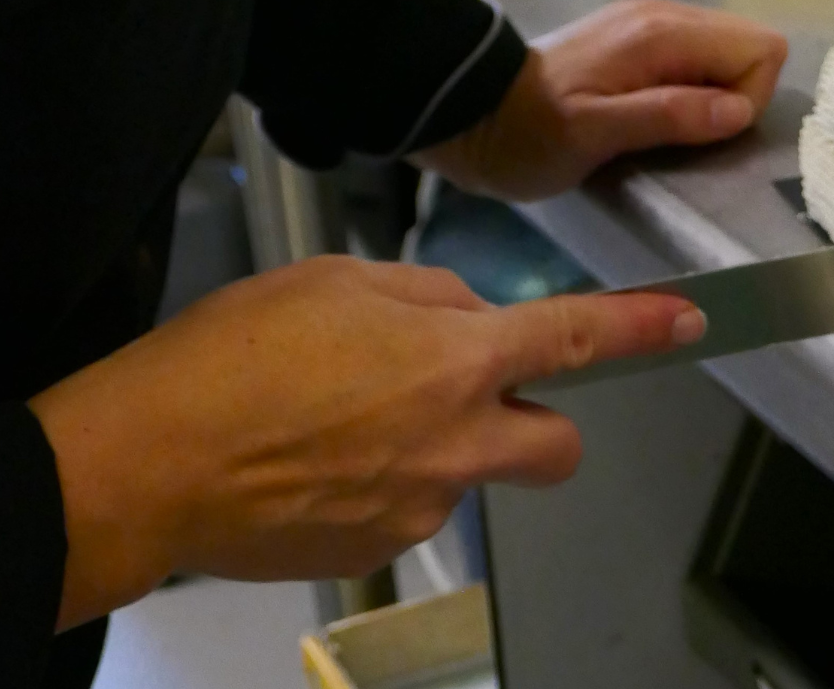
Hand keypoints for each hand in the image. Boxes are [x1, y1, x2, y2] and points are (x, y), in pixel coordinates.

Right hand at [29, 257, 701, 629]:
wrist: (148, 463)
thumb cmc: (232, 357)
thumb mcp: (338, 281)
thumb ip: (426, 297)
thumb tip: (464, 316)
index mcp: (455, 358)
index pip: (579, 338)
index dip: (642, 328)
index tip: (686, 324)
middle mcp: (456, 439)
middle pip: (559, 445)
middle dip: (543, 422)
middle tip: (481, 397)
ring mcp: (420, 504)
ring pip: (475, 475)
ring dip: (446, 450)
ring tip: (351, 422)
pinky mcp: (377, 551)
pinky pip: (411, 511)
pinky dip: (386, 485)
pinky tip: (322, 460)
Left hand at [416, 0, 787, 201]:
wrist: (465, 110)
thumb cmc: (528, 133)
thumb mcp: (593, 135)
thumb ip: (669, 116)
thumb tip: (739, 110)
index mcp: (662, 34)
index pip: (761, 48)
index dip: (748, 98)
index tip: (701, 134)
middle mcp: (665, 15)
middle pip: (751, 44)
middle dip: (736, 96)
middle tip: (683, 135)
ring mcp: (650, 22)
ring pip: (725, 52)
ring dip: (713, 96)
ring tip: (663, 129)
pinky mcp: (635, 38)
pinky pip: (696, 58)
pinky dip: (692, 89)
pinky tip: (651, 114)